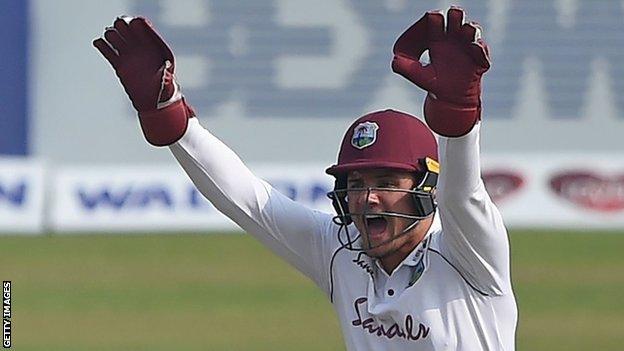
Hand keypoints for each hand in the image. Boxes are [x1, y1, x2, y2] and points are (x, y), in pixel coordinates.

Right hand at [93, 16, 193, 145]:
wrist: (154, 102)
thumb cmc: (165, 89)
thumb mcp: (168, 78)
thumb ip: (164, 70)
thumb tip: (165, 67)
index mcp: (153, 46)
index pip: (141, 26)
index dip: (137, 24)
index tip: (134, 25)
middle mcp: (140, 49)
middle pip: (126, 29)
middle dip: (122, 27)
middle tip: (120, 30)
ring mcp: (129, 56)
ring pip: (116, 39)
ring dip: (112, 36)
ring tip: (112, 39)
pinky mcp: (120, 66)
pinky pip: (108, 52)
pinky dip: (102, 46)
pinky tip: (99, 43)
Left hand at [392, 7, 489, 136]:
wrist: (451, 99)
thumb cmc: (433, 82)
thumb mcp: (418, 76)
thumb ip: (405, 68)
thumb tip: (394, 61)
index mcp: (436, 37)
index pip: (435, 19)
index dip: (434, 17)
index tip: (433, 19)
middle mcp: (453, 37)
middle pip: (456, 16)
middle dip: (455, 14)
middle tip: (452, 16)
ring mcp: (467, 46)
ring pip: (472, 29)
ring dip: (470, 28)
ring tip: (466, 30)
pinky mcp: (479, 58)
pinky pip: (482, 50)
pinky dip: (480, 49)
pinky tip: (474, 48)